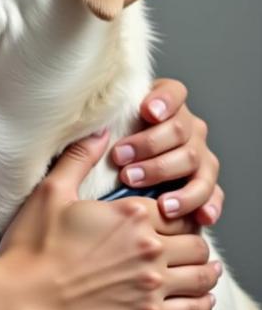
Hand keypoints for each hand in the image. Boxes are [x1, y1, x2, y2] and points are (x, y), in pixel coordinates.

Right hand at [0, 129, 218, 309]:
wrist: (25, 300)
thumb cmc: (34, 245)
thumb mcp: (51, 191)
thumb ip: (79, 158)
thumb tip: (100, 131)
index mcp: (130, 215)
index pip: (174, 206)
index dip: (177, 206)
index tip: (172, 211)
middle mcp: (149, 248)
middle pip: (195, 240)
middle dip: (192, 237)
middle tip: (184, 238)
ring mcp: (152, 285)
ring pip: (202, 273)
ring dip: (204, 267)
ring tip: (201, 265)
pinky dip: (203, 302)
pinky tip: (201, 296)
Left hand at [110, 78, 222, 225]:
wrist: (120, 175)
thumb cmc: (107, 146)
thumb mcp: (102, 131)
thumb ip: (100, 127)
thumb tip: (96, 132)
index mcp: (165, 104)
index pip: (173, 92)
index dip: (163, 100)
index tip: (147, 112)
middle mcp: (188, 126)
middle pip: (179, 131)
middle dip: (149, 146)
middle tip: (121, 161)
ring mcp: (200, 155)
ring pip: (195, 161)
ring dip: (172, 178)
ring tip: (157, 200)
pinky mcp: (205, 183)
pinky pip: (213, 193)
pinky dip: (208, 204)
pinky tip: (200, 216)